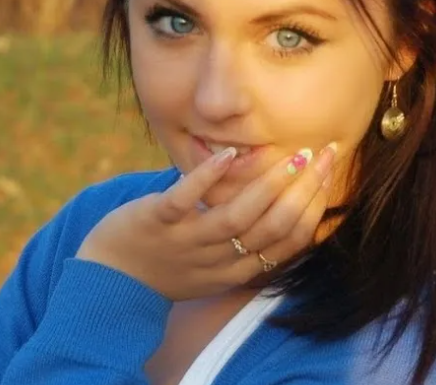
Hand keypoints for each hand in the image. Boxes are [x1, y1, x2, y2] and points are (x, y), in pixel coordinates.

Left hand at [76, 144, 336, 300]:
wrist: (108, 281)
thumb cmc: (166, 267)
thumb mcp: (213, 269)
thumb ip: (244, 246)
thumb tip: (279, 205)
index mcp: (235, 271)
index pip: (287, 243)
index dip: (314, 209)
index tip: (327, 175)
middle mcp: (216, 260)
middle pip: (272, 229)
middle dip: (305, 191)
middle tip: (323, 156)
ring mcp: (185, 241)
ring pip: (236, 218)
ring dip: (269, 186)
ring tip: (293, 156)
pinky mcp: (156, 221)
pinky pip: (185, 200)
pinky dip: (208, 177)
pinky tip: (230, 153)